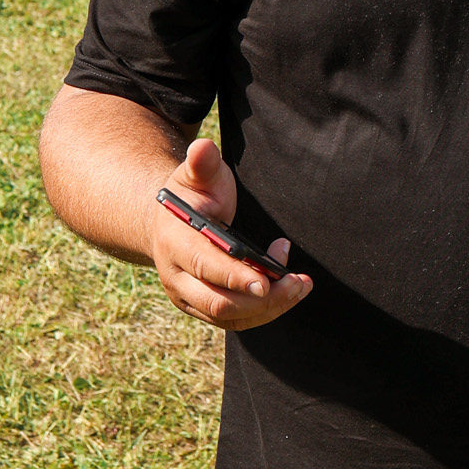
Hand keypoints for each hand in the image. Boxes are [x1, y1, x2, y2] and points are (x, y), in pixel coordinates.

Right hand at [149, 137, 311, 330]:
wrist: (168, 224)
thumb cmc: (190, 195)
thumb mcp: (195, 175)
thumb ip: (202, 163)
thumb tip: (203, 147)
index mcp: (174, 244)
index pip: (203, 265)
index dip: (234, 276)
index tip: (264, 282)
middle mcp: (176, 278)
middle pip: (218, 301)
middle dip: (261, 298)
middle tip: (297, 282)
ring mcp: (189, 298)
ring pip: (229, 317)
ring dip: (269, 307)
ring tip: (301, 285)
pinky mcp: (204, 308)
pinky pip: (236, 321)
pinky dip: (264, 310)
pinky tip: (288, 290)